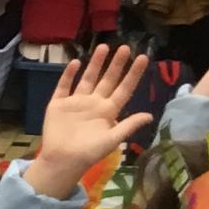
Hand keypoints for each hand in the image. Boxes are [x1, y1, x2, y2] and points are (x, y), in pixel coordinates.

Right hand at [23, 45, 153, 194]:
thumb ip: (129, 126)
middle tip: (125, 48)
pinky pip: (63, 86)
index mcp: (108, 111)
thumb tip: (150, 116)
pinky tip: (75, 63)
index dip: (133, 74)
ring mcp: (76, 103)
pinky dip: (68, 75)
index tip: (142, 58)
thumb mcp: (112, 140)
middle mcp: (94, 104)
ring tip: (104, 47)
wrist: (62, 161)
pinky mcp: (58, 105)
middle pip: (107, 80)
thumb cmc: (88, 153)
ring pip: (87, 79)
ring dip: (95, 64)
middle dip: (116, 64)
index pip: (124, 89)